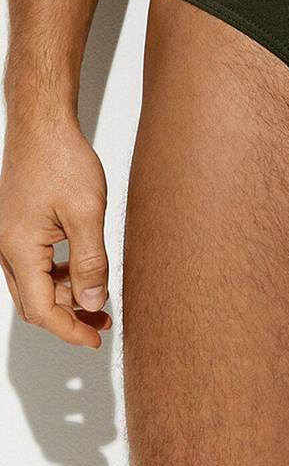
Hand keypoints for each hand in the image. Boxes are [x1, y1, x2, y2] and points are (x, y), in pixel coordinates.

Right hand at [0, 117, 111, 347]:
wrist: (42, 126)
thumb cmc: (61, 160)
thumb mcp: (87, 213)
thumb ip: (90, 261)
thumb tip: (93, 302)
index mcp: (20, 250)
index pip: (42, 311)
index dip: (70, 330)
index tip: (95, 339)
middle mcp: (8, 249)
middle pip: (35, 303)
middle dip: (69, 318)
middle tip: (103, 322)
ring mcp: (11, 238)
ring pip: (36, 285)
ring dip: (66, 295)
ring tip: (100, 296)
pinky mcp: (19, 228)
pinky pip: (36, 265)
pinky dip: (60, 275)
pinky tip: (84, 269)